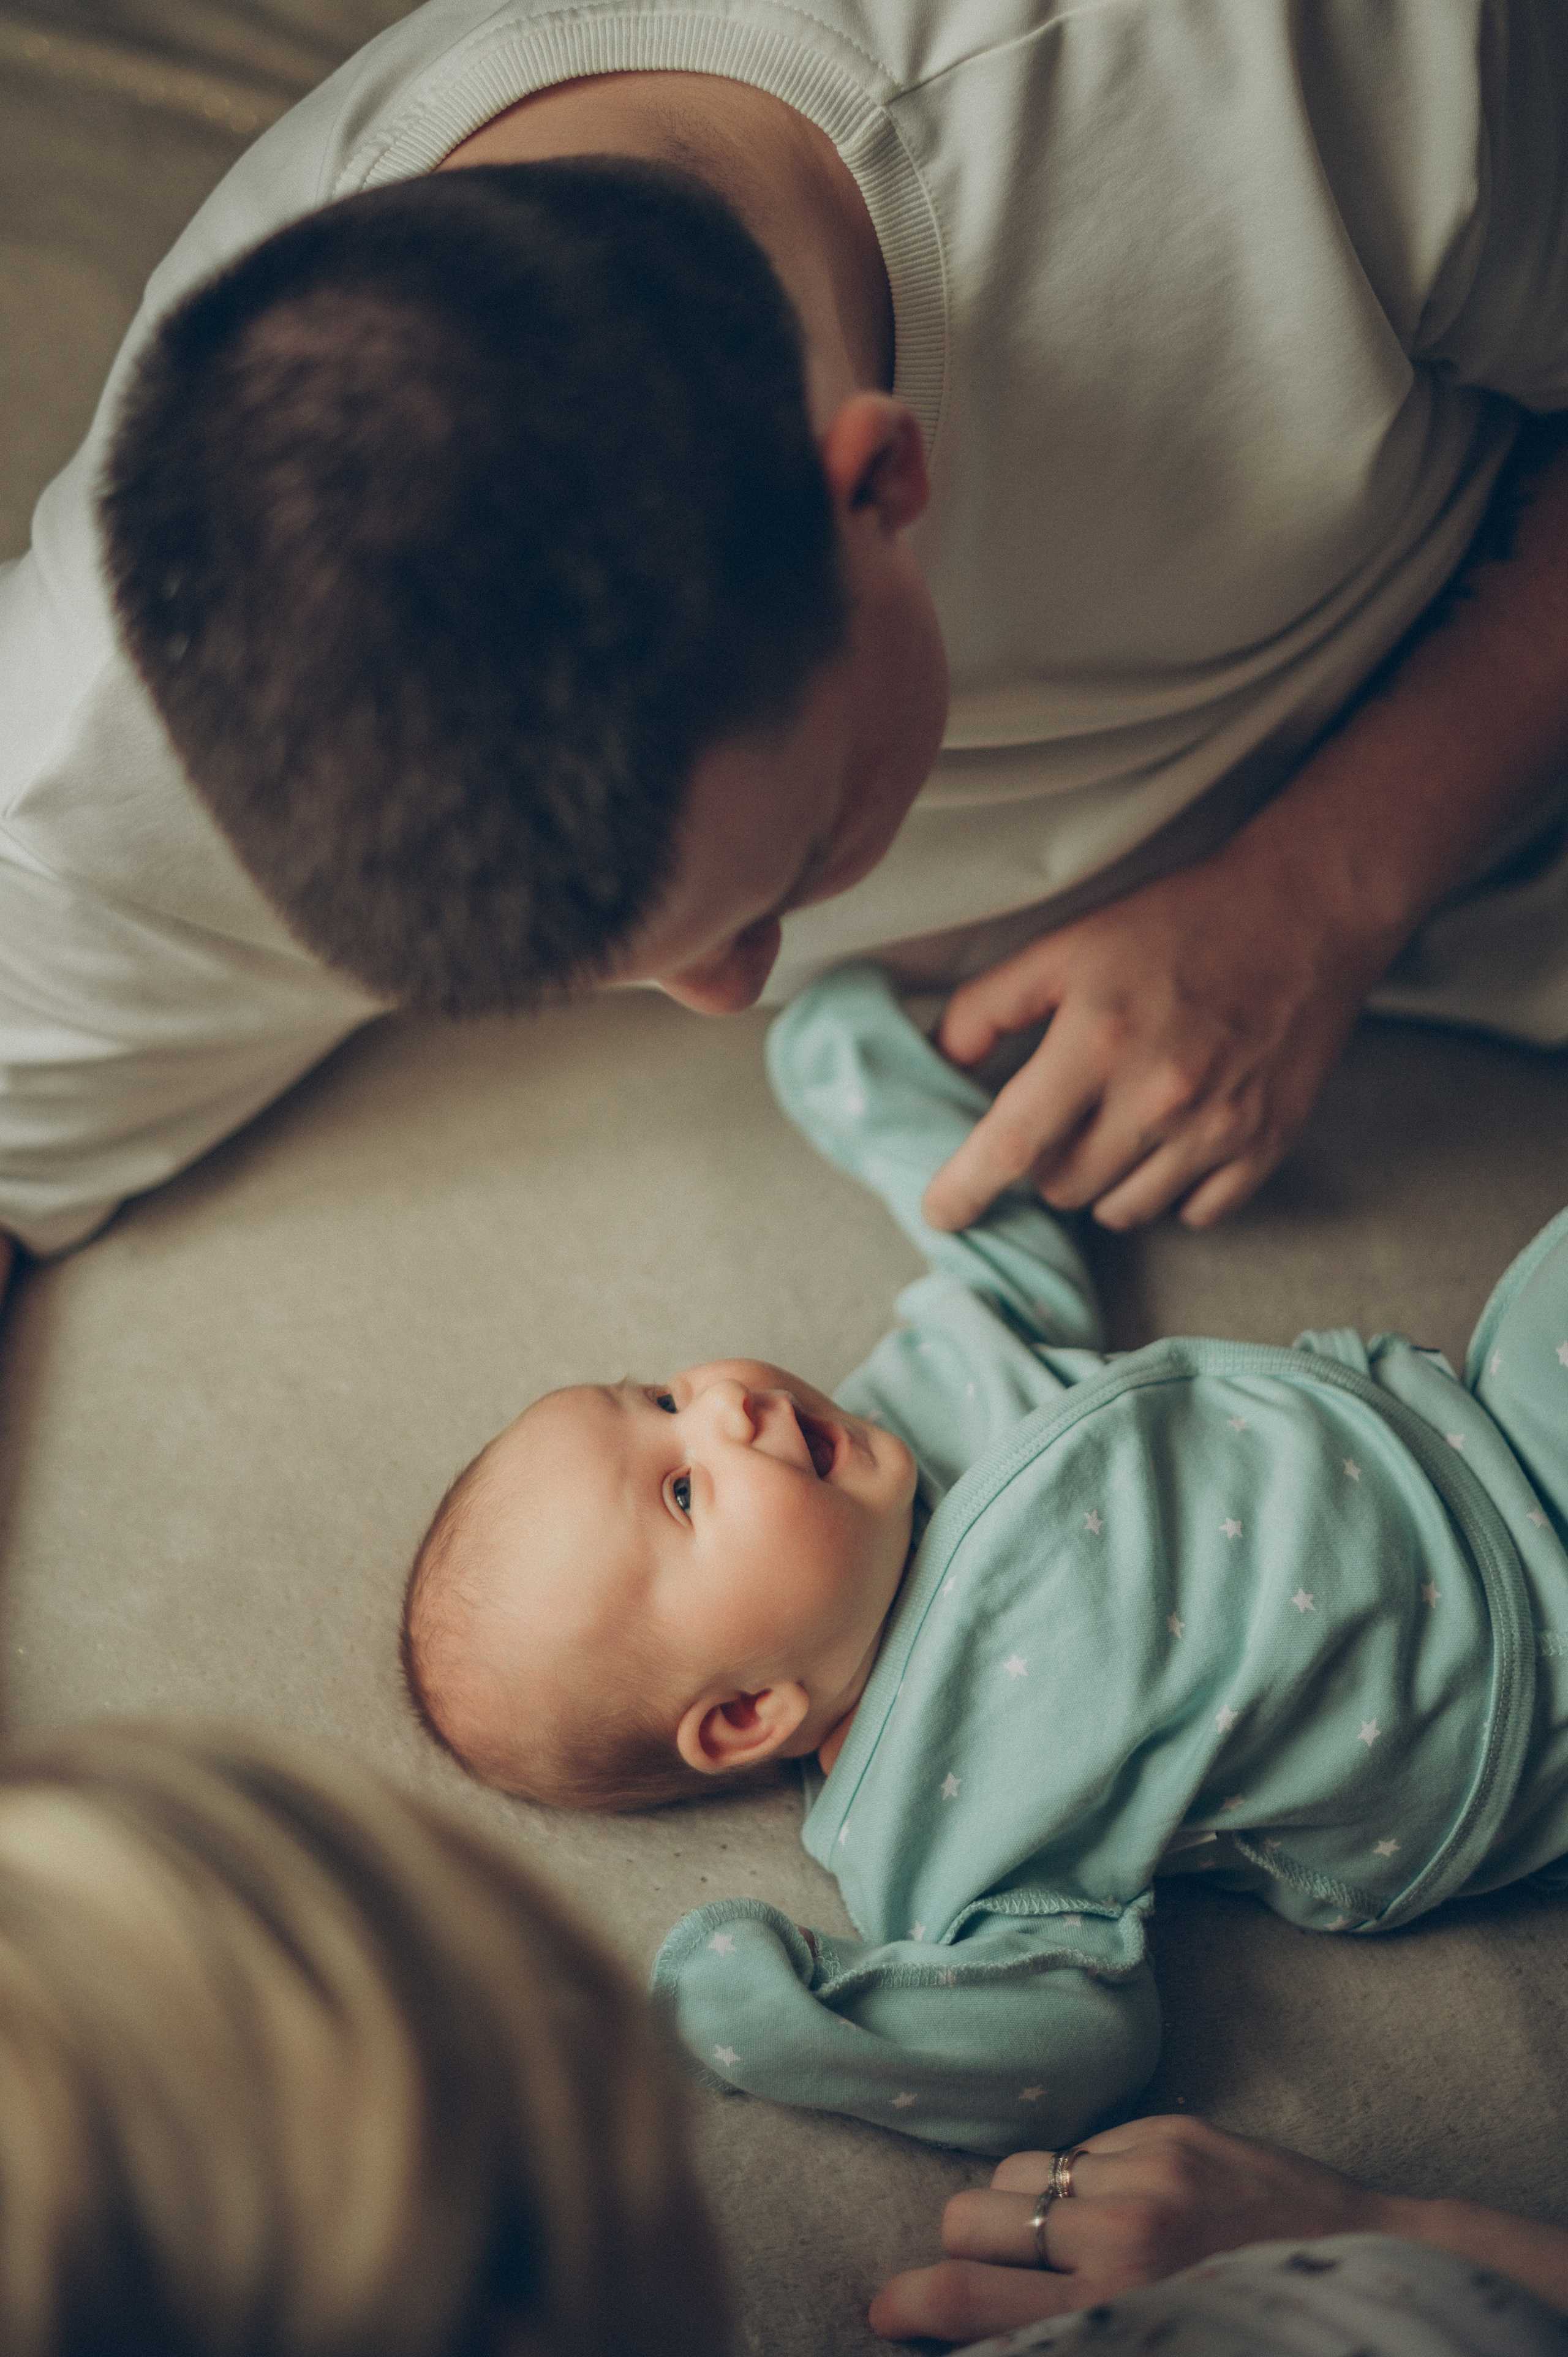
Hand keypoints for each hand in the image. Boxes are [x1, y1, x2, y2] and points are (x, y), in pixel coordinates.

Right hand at [867, 2114, 1406, 2343]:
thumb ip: (1067, 2335)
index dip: (911, 2304)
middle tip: (990, 2275)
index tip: (887, 2308)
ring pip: (1018, 2170)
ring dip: (1023, 2206)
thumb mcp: (1157, 2351)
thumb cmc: (1259, 2334)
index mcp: (1118, 2308)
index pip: (972, 2301)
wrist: (1373, 2270)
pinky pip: (1081, 2145)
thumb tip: (978, 2334)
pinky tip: (1123, 2208)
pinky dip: (1083, 2178)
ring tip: (1062, 2238)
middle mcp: (1123, 2232)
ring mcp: (1148, 2168)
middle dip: (965, 2248)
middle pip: (974, 2215)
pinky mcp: (1174, 2127)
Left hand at [921, 836, 1385, 1233]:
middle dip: (1047, 1164)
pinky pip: (1196, 1214)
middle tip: (1068, 1114)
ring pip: (1123, 1210)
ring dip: (1105, 1182)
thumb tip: (935, 1063)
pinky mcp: (1267, 1143)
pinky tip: (1175, 1139)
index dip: (965, 1189)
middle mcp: (1159, 1094)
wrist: (1303, 910)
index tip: (941, 1213)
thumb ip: (988, 1007)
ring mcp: (1219, 1126)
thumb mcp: (1066, 945)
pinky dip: (1174, 1190)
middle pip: (1063, 1187)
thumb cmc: (1175, 924)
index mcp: (1098, 1039)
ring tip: (1121, 1122)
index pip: (1013, 1144)